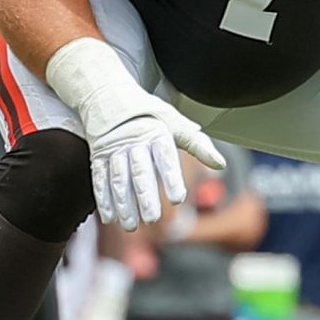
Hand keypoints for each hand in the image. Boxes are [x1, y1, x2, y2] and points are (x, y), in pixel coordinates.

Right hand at [43, 36, 223, 231]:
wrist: (106, 93)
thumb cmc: (146, 112)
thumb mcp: (173, 121)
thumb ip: (197, 144)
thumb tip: (221, 164)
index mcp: (155, 132)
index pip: (165, 157)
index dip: (171, 178)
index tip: (178, 199)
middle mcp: (133, 140)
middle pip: (140, 171)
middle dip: (145, 196)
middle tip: (153, 219)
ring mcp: (113, 148)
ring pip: (118, 178)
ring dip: (123, 204)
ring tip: (131, 226)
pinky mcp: (98, 155)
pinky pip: (100, 178)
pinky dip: (103, 199)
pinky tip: (109, 218)